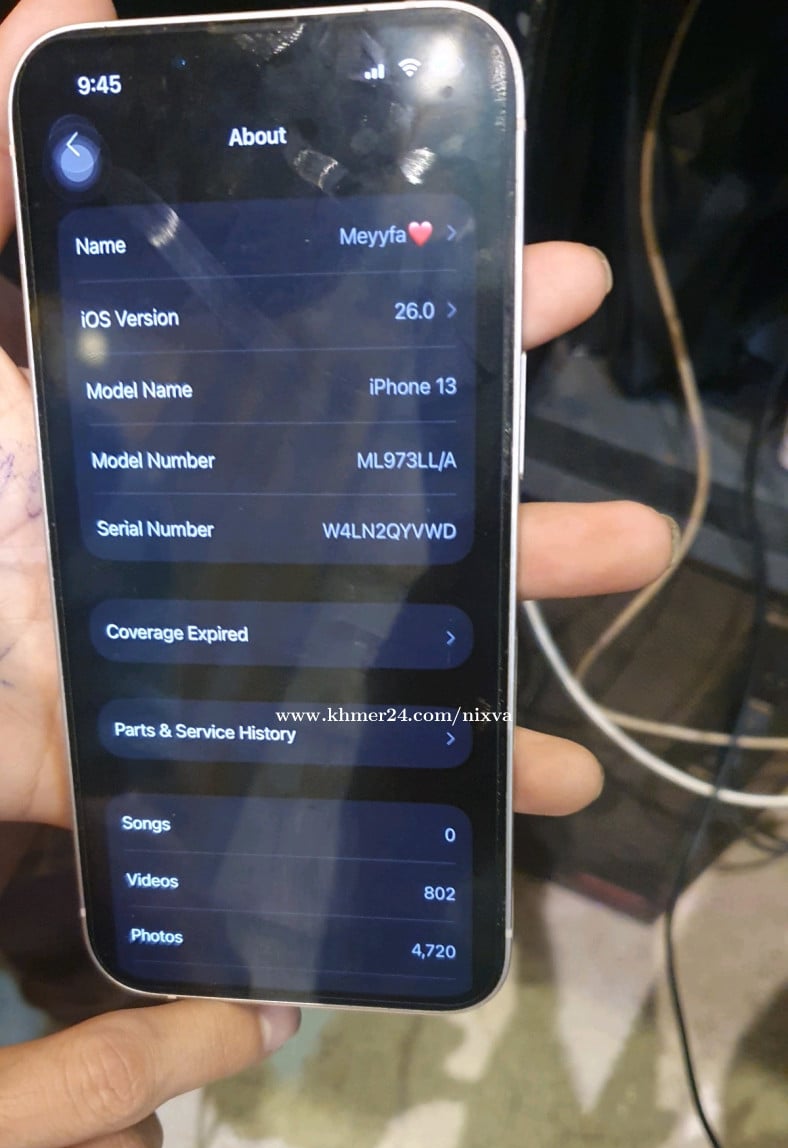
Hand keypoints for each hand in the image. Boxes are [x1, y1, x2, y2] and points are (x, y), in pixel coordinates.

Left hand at [0, 14, 671, 827]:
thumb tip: (60, 11)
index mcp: (184, 430)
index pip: (339, 362)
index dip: (450, 319)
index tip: (554, 286)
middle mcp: (227, 538)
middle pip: (395, 520)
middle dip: (519, 507)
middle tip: (633, 524)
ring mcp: (224, 649)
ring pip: (396, 649)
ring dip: (517, 645)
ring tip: (607, 638)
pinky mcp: (203, 751)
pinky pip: (342, 777)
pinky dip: (451, 786)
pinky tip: (543, 788)